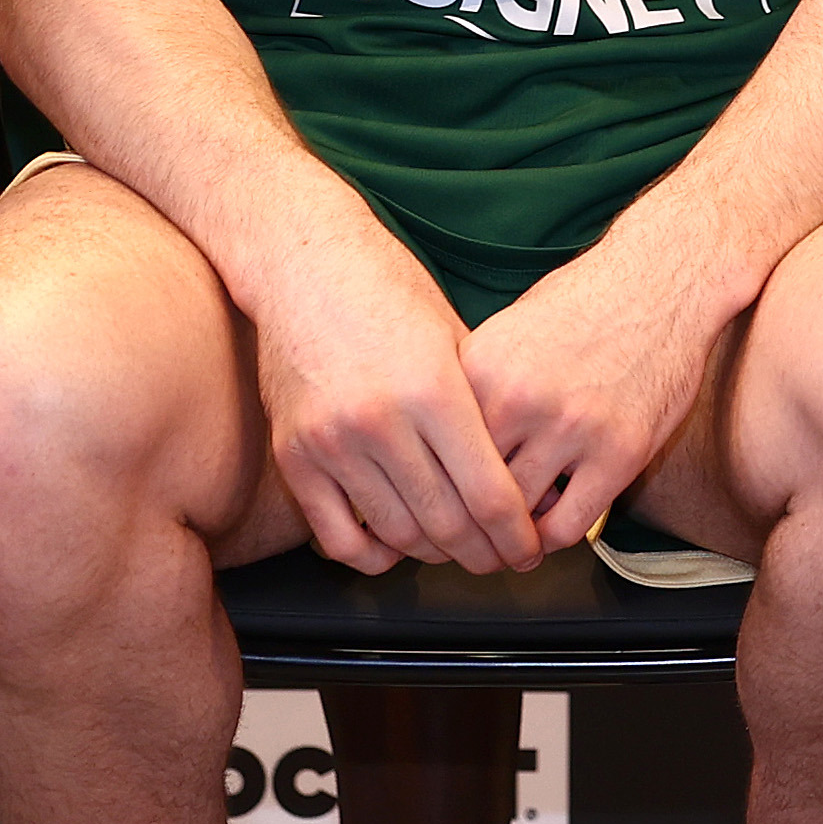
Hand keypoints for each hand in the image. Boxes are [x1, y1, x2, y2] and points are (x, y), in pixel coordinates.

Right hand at [249, 228, 538, 574]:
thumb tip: (520, 473)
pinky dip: (373, 555)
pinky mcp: (295, 455)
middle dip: (484, 553)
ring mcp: (333, 442)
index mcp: (434, 390)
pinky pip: (338, 537)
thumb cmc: (388, 290)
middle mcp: (382, 421)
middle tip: (500, 559)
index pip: (489, 494)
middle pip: (448, 524)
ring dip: (433, 555)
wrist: (304, 264)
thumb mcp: (456, 336)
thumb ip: (484, 405)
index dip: (516, 536)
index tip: (527, 550)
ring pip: (397, 535)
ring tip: (455, 551)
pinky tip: (395, 547)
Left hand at [463, 231, 726, 551]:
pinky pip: (568, 526)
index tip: (434, 511)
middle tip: (466, 542)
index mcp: (479, 369)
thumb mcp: (505, 333)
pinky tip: (551, 529)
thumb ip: (472, 388)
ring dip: (509, 537)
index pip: (435, 454)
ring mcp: (570, 427)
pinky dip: (552, 540)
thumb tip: (439, 448)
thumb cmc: (581, 305)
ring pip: (516, 516)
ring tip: (508, 540)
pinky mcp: (619, 451)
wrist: (660, 281)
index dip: (432, 491)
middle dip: (466, 525)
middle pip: (469, 492)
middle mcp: (518, 399)